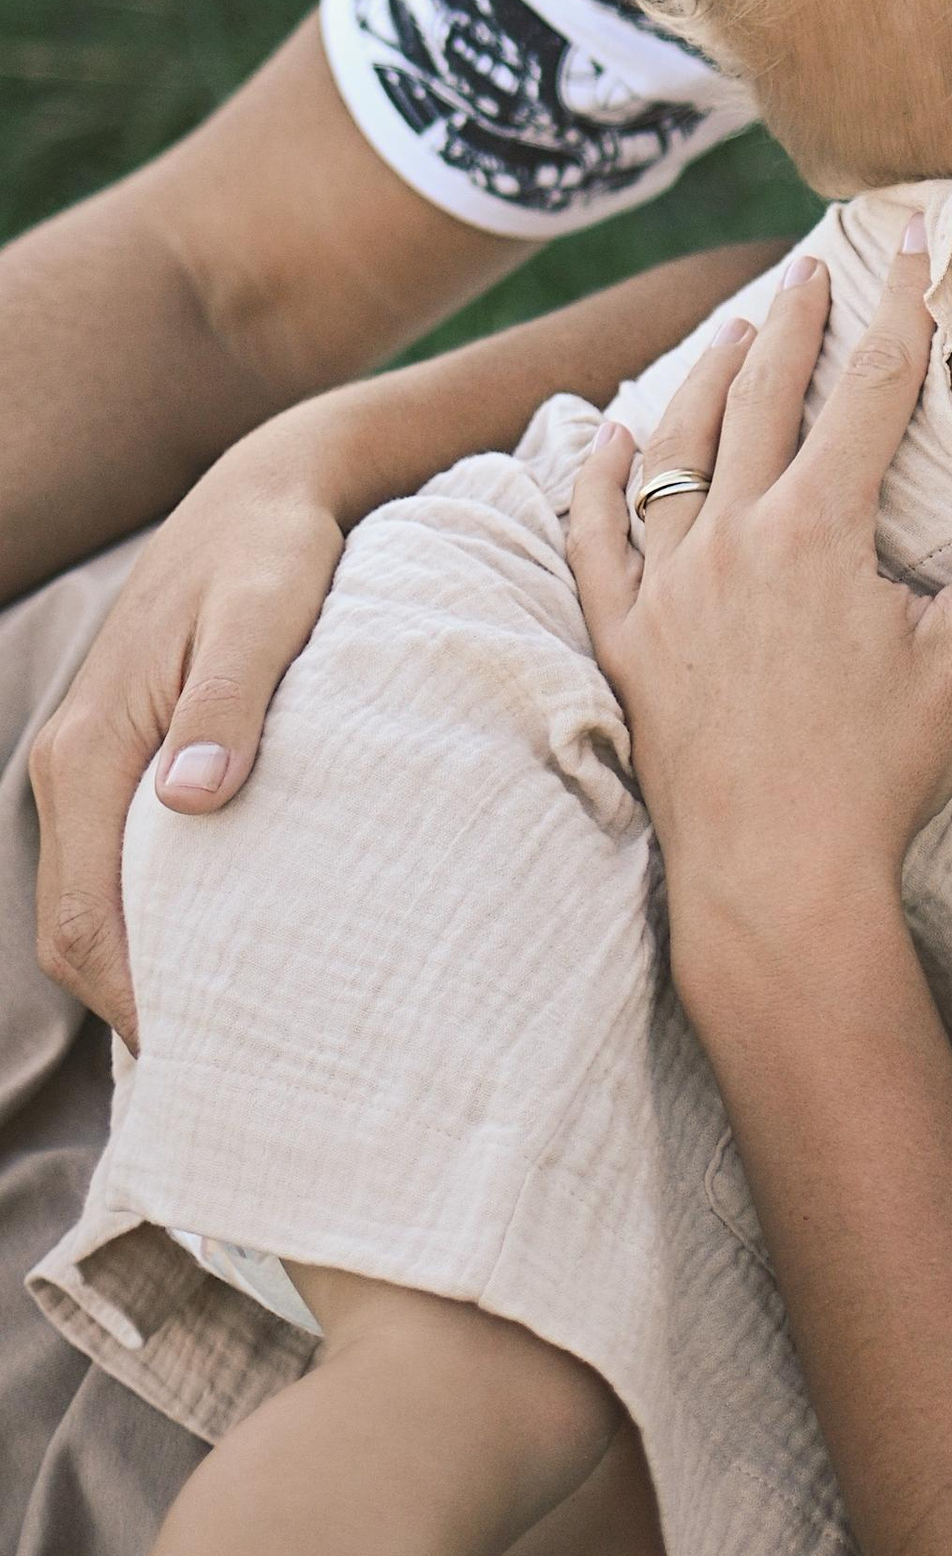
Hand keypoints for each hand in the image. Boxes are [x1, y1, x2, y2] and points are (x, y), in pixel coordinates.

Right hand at [32, 428, 351, 1041]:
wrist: (265, 490)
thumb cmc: (275, 552)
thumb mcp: (265, 612)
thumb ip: (229, 702)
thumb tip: (191, 801)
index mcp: (92, 749)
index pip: (87, 918)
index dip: (136, 1000)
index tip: (206, 1054)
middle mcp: (71, 763)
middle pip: (76, 931)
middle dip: (137, 1003)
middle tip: (229, 1066)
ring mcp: (90, 763)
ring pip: (94, 902)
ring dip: (144, 964)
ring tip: (233, 1023)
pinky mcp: (123, 757)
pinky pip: (118, 864)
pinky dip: (151, 916)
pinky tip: (222, 943)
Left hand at [566, 238, 951, 980]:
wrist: (777, 882)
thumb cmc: (881, 772)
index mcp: (819, 530)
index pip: (871, 388)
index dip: (899, 308)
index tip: (911, 245)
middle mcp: (734, 539)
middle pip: (762, 396)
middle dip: (791, 322)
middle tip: (808, 269)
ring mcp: (670, 588)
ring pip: (677, 450)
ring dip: (703, 379)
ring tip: (730, 332)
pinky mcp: (628, 641)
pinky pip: (596, 541)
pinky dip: (598, 482)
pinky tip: (607, 438)